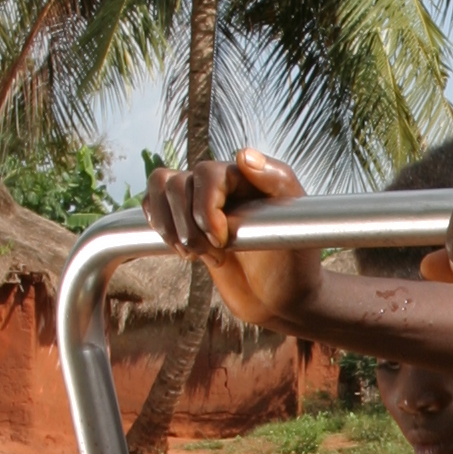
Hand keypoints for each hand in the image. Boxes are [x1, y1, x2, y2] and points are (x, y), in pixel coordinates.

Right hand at [143, 145, 315, 331]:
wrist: (282, 298)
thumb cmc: (295, 261)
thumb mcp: (298, 221)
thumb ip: (277, 181)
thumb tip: (243, 155)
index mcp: (245, 176)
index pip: (206, 173)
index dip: (205, 207)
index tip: (222, 239)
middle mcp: (220, 185)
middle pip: (176, 184)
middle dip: (188, 227)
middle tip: (216, 255)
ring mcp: (200, 203)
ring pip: (161, 188)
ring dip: (170, 228)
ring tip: (195, 255)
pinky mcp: (185, 224)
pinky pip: (154, 205)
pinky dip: (158, 226)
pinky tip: (181, 250)